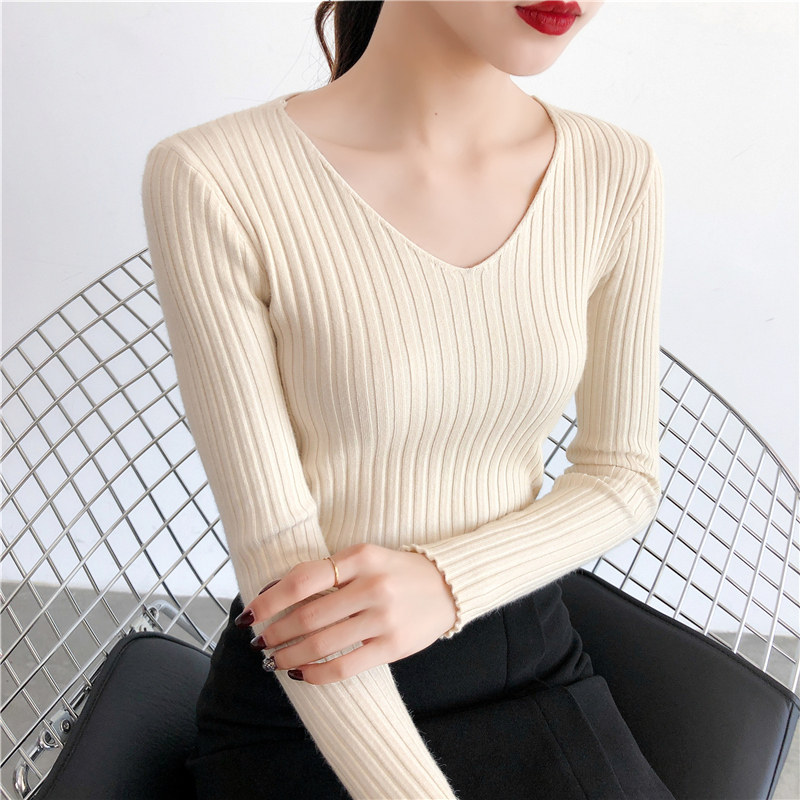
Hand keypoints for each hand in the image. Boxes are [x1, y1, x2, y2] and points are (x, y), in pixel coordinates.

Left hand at [236, 543, 458, 684]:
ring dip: (288, 656)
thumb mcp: (366, 557)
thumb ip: (328, 571)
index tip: (249, 614)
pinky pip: (344, 666)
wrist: (448, 586)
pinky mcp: (393, 646)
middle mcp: (372, 585)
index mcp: (361, 556)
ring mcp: (384, 617)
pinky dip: (315, 673)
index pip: (303, 580)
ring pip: (322, 643)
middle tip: (259, 642)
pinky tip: (301, 673)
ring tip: (274, 660)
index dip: (269, 600)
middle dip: (275, 633)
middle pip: (308, 616)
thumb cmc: (396, 571)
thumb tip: (276, 594)